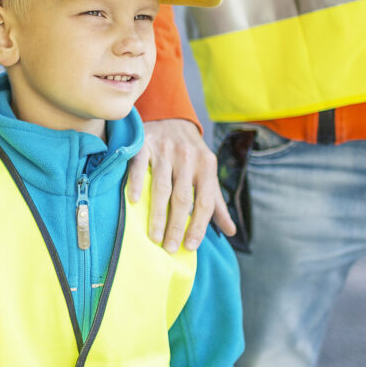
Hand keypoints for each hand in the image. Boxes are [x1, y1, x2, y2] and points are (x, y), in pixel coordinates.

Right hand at [129, 118, 236, 251]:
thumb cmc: (191, 155)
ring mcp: (166, 150)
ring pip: (162, 187)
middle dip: (177, 225)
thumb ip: (216, 203)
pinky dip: (137, 183)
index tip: (191, 246)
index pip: (205, 201)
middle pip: (183, 198)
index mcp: (207, 166)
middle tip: (170, 248)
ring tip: (154, 237)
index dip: (199, 225)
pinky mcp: (145, 144)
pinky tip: (134, 201)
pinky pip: (140, 166)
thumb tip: (230, 231)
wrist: (171, 118)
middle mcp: (189, 158)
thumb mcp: (207, 173)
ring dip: (158, 214)